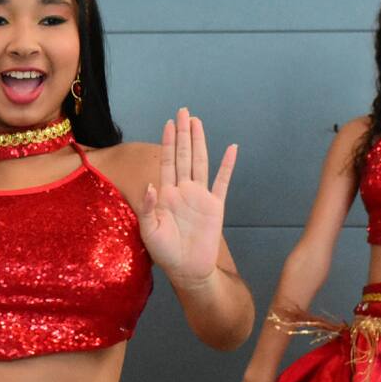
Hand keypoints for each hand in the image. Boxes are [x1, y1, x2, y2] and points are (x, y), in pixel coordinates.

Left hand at [138, 108, 236, 286]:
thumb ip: (149, 207)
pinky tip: (231, 149)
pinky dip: (228, 166)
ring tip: (198, 122)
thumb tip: (151, 185)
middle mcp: (183, 190)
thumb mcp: (149, 231)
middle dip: (183, 133)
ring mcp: (200, 196)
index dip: (168, 142)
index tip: (169, 123)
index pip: (167, 162)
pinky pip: (222, 182)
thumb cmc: (165, 253)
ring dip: (199, 142)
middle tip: (184, 111)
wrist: (188, 270)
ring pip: (200, 162)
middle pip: (183, 155)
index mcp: (166, 194)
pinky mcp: (216, 206)